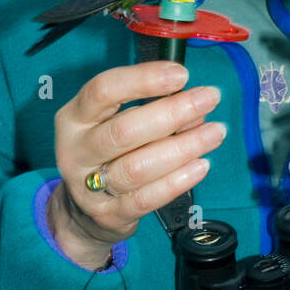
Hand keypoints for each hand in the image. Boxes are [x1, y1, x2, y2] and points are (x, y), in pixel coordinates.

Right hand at [50, 61, 224, 266]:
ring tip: (215, 133)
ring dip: (182, 148)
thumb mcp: (116, 122)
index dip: (143, 79)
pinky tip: (201, 165)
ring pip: (138, 167)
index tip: (181, 74)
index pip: (103, 90)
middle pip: (124, 130)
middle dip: (173, 112)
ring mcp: (88, 186)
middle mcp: (76, 150)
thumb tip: (194, 107)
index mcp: (74, 117)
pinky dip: (177, 181)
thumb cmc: (109, 152)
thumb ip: (151, 110)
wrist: (83, 211)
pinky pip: (147, 198)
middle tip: (210, 99)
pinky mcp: (108, 215)